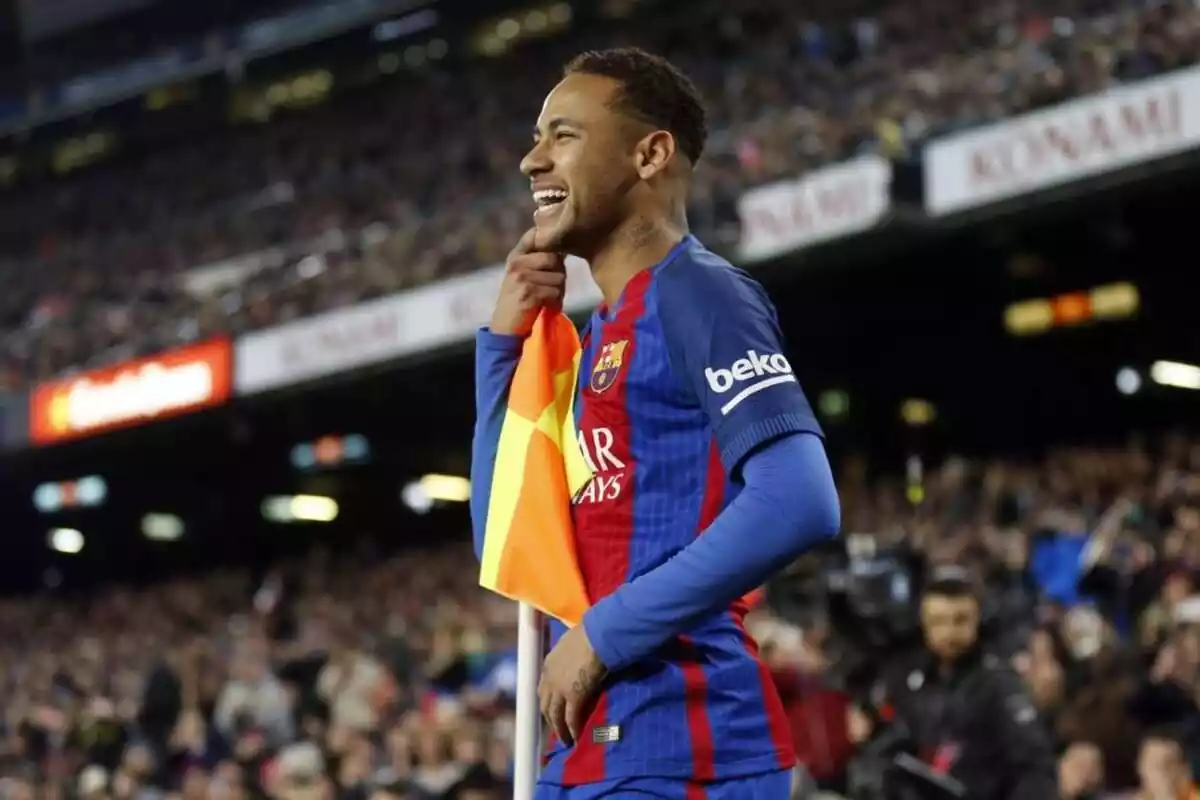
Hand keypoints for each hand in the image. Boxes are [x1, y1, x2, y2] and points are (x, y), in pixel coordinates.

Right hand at [491, 227, 565, 336]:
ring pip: (559, 277)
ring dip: (559, 291)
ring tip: (549, 299)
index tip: (555, 256)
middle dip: (559, 273)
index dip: (551, 243)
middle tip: (553, 287)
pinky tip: (548, 307)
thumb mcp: (522, 276)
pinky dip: (556, 302)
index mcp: (515, 256)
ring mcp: (522, 278)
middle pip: (555, 258)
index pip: (535, 235)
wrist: (505, 328)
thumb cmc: (517, 301)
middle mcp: (517, 263)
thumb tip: (564, 250)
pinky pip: (555, 292)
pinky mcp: (529, 293)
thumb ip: (537, 261)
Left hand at [539, 623, 605, 745]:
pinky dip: (573, 730)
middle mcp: (550, 677)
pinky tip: (576, 738)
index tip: (552, 710)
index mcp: (549, 663)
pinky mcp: (574, 697)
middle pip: (545, 704)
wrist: (599, 636)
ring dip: (559, 730)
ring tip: (565, 741)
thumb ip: (570, 656)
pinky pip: (571, 718)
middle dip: (550, 719)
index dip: (548, 701)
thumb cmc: (591, 635)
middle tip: (557, 730)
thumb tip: (577, 659)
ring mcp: (560, 688)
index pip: (543, 688)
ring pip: (555, 715)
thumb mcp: (572, 644)